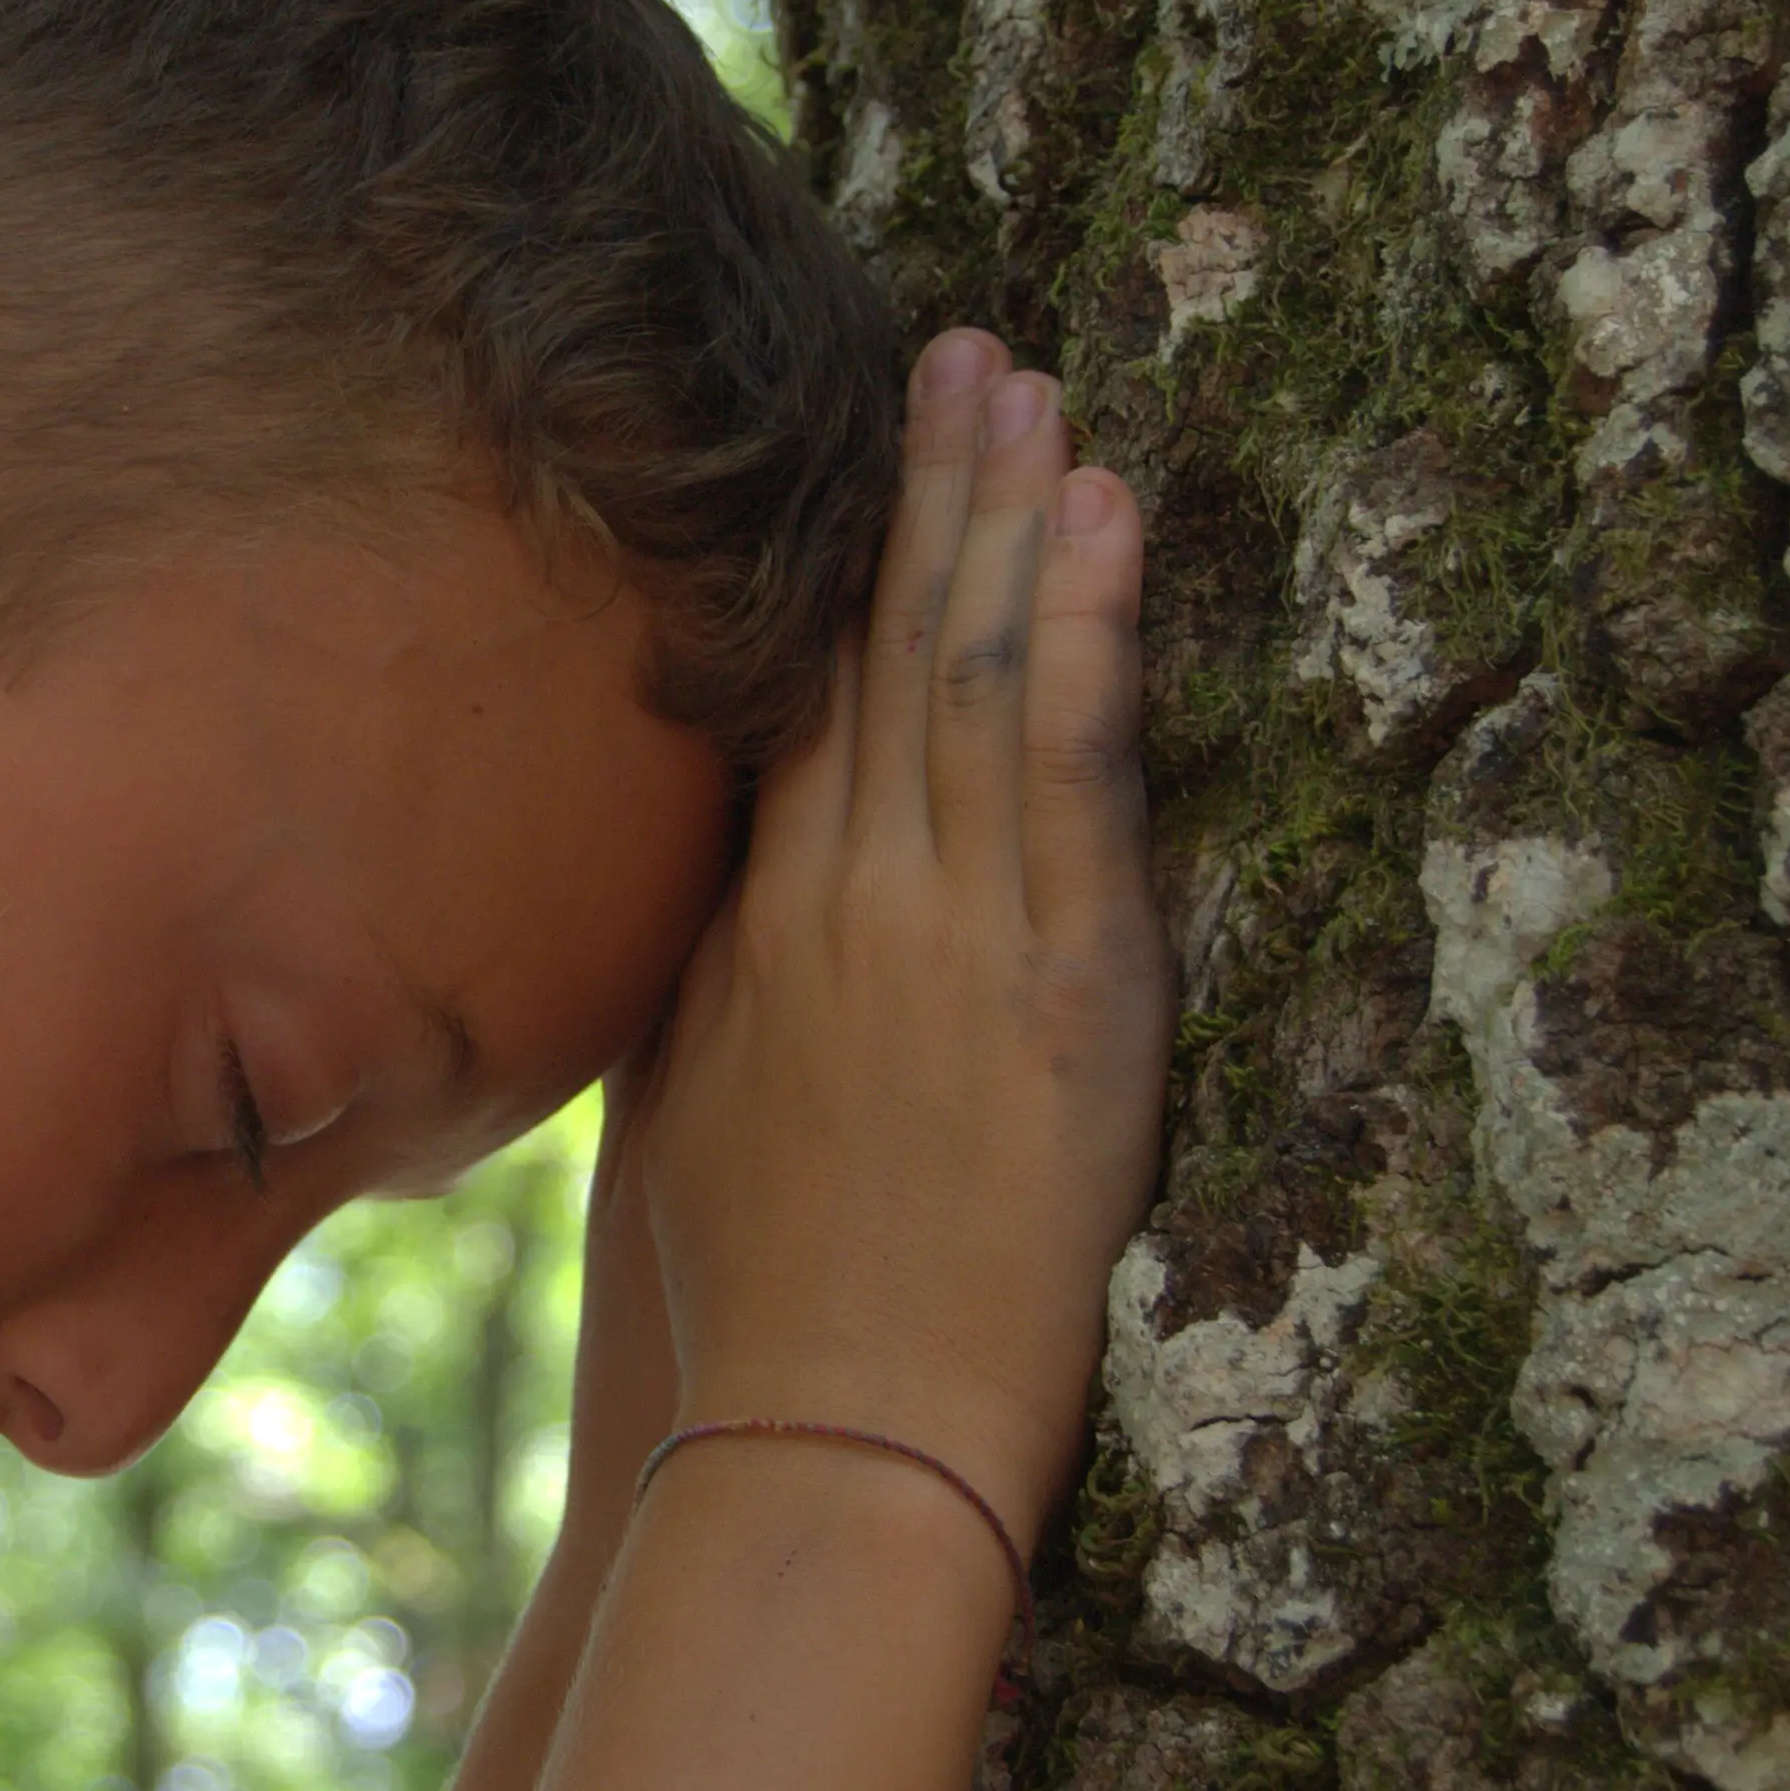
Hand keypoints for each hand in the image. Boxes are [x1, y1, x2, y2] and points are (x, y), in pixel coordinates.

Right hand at [632, 331, 1170, 1540]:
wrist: (823, 1440)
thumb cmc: (752, 1330)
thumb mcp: (686, 1139)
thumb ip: (703, 1013)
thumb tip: (716, 939)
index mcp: (742, 943)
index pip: (789, 712)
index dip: (828, 577)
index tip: (855, 457)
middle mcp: (829, 908)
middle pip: (867, 658)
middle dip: (915, 495)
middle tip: (957, 350)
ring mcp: (934, 933)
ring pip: (961, 678)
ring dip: (1001, 519)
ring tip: (1030, 384)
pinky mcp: (1051, 983)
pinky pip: (1065, 767)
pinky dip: (1081, 631)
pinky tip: (1103, 517)